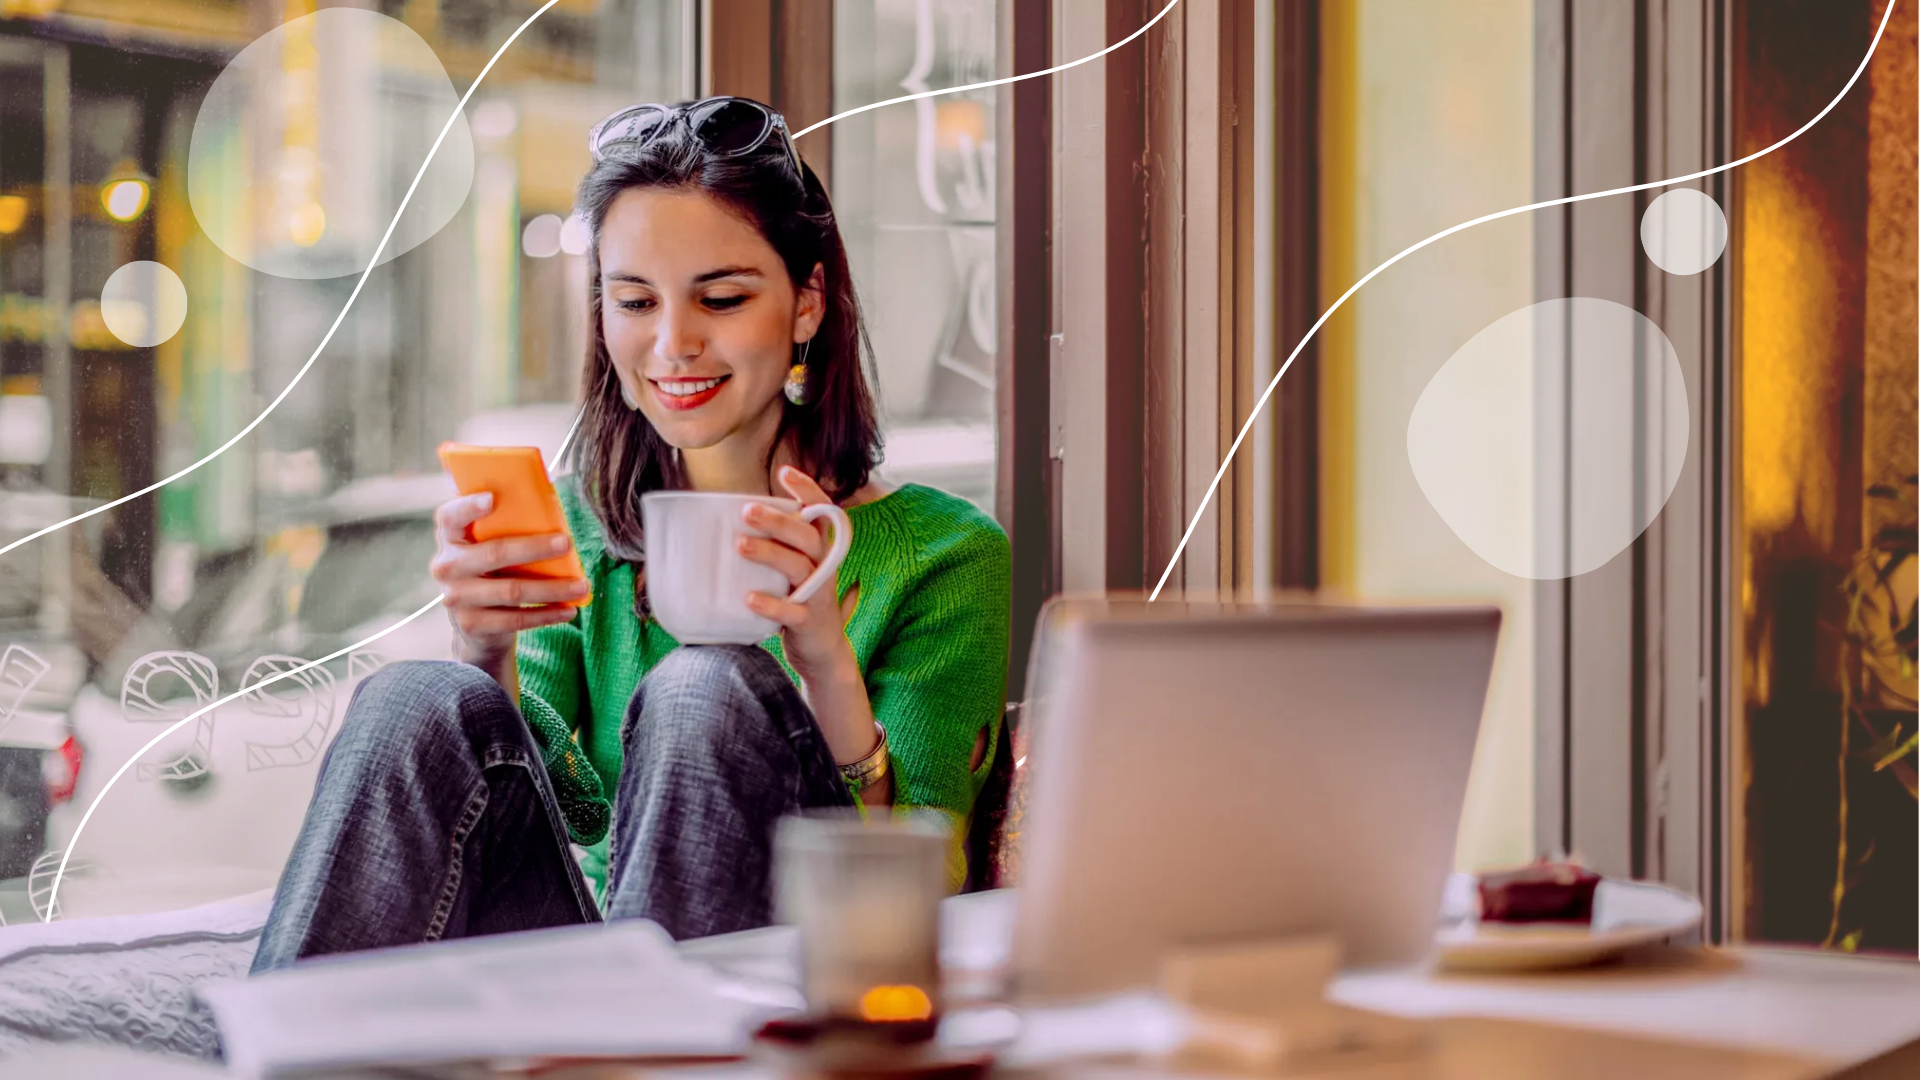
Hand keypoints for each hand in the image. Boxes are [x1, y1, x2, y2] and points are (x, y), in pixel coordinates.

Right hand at [431, 492, 588, 669]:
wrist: (476, 622)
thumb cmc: (493, 569)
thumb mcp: (490, 544)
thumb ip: (506, 524)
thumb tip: (550, 500)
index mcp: (450, 536)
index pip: (450, 516)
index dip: (469, 506)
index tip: (493, 498)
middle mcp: (447, 565)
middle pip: (494, 553)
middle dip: (534, 548)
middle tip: (567, 543)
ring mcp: (456, 597)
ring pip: (511, 590)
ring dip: (552, 588)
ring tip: (582, 585)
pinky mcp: (472, 624)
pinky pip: (516, 619)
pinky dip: (546, 615)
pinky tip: (569, 609)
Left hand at [739, 466, 854, 681]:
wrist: (823, 651)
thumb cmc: (799, 600)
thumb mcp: (795, 568)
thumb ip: (778, 545)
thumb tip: (731, 520)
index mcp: (820, 550)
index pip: (822, 512)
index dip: (808, 491)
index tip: (785, 472)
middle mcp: (824, 567)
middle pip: (808, 537)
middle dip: (779, 521)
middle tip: (747, 510)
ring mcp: (818, 595)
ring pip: (799, 567)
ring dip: (770, 554)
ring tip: (740, 546)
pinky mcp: (809, 622)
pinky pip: (793, 612)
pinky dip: (772, 605)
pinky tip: (750, 597)